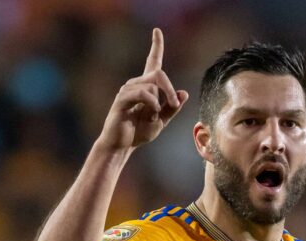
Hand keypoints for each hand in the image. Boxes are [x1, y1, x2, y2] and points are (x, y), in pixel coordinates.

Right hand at [97, 28, 188, 152]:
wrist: (122, 145)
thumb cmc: (139, 132)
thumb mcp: (162, 121)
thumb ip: (172, 108)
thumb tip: (183, 93)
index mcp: (147, 87)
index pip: (152, 62)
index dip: (156, 46)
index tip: (157, 31)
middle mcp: (136, 84)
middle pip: (158, 73)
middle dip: (170, 89)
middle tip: (174, 105)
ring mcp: (127, 90)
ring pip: (151, 85)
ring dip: (160, 101)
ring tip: (155, 116)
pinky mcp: (122, 99)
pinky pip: (142, 93)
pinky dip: (151, 103)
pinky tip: (152, 113)